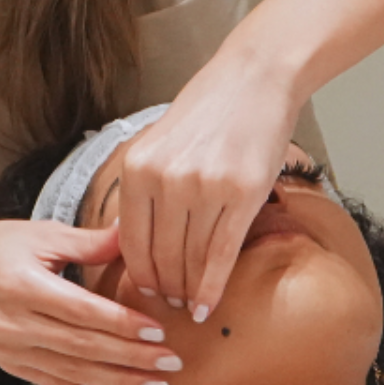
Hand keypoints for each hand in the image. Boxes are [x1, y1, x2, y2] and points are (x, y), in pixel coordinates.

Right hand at [0, 219, 179, 384]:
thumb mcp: (39, 235)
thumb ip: (88, 242)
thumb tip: (133, 234)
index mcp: (24, 286)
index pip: (83, 312)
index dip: (122, 324)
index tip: (158, 332)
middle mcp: (15, 324)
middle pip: (84, 347)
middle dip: (132, 358)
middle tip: (172, 364)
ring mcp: (11, 350)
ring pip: (74, 372)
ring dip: (118, 382)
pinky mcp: (11, 365)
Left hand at [117, 46, 297, 319]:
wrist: (254, 78)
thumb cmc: (208, 110)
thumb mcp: (159, 144)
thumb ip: (144, 188)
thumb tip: (129, 239)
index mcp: (138, 167)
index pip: (130, 241)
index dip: (137, 274)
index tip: (144, 292)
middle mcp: (167, 180)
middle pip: (159, 256)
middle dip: (163, 287)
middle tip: (168, 305)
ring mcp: (204, 188)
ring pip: (190, 259)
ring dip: (187, 290)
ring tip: (188, 305)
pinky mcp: (242, 194)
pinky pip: (222, 254)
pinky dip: (212, 286)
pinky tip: (206, 306)